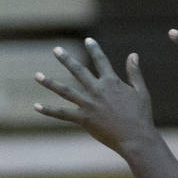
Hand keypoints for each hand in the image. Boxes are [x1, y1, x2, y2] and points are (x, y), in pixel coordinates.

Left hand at [34, 37, 160, 157]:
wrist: (135, 137)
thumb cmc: (141, 116)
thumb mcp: (141, 91)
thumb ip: (134, 72)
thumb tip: (133, 54)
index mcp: (111, 82)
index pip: (101, 60)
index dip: (94, 49)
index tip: (88, 40)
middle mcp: (97, 90)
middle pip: (78, 70)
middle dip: (66, 59)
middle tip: (56, 50)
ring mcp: (88, 104)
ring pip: (64, 90)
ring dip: (50, 82)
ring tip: (37, 75)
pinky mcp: (83, 118)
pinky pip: (62, 114)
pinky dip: (49, 110)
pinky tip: (36, 106)